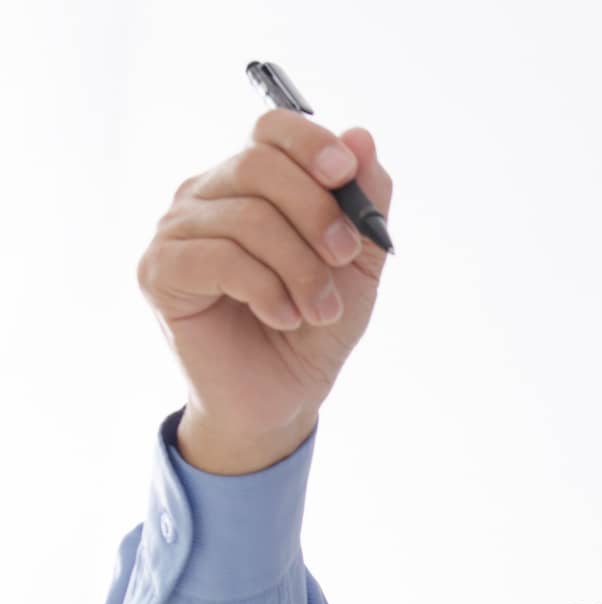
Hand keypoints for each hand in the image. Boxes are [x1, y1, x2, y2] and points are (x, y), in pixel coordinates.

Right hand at [136, 109, 394, 448]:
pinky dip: (266, 291)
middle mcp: (207, 194)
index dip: (311, 143)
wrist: (282, 396)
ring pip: (248, 219)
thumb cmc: (314, 325)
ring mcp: (176, 230)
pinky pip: (220, 258)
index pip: (272, 130)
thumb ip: (364, 203)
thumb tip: (360, 137)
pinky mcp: (159, 271)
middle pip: (260, 166)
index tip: (344, 176)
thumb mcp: (358, 263)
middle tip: (343, 259)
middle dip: (317, 214)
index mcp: (252, 183)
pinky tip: (282, 317)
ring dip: (301, 270)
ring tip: (319, 312)